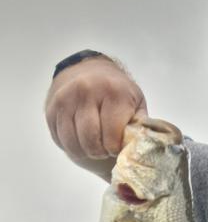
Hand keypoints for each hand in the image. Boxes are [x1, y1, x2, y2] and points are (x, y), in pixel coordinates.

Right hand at [45, 56, 147, 180]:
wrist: (89, 69)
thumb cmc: (117, 91)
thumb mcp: (135, 103)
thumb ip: (139, 125)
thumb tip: (141, 150)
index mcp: (113, 92)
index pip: (112, 136)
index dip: (115, 149)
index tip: (118, 148)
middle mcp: (87, 92)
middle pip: (90, 141)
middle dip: (100, 152)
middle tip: (106, 150)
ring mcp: (66, 99)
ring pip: (73, 142)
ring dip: (85, 152)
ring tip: (95, 147)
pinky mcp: (52, 108)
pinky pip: (60, 139)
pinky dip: (71, 146)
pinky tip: (81, 142)